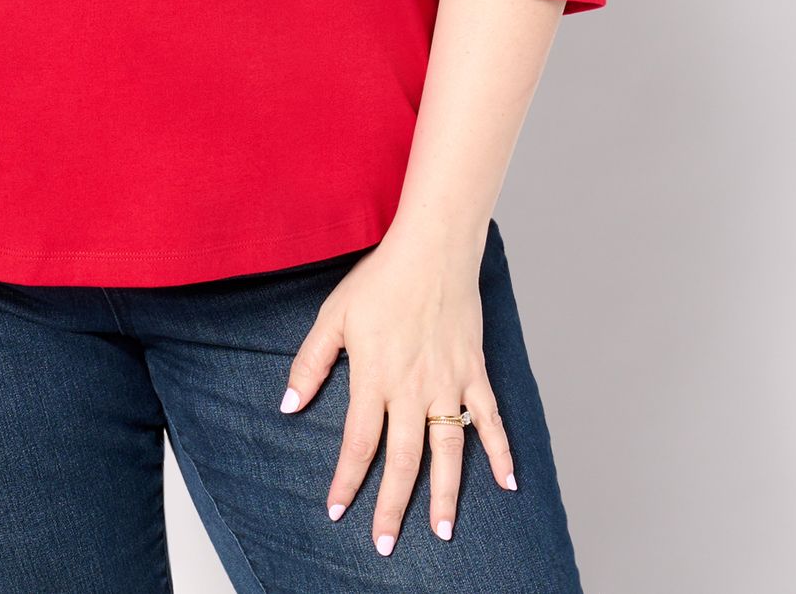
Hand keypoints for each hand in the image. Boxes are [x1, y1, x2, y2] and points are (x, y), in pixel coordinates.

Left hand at [278, 230, 516, 552]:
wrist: (431, 250)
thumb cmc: (379, 281)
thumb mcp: (333, 316)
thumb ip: (310, 363)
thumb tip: (288, 405)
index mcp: (374, 377)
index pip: (359, 443)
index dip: (347, 481)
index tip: (338, 511)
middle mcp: (412, 388)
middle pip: (403, 459)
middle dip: (392, 505)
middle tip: (384, 544)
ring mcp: (448, 382)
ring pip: (448, 450)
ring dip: (445, 493)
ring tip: (441, 531)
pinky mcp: (474, 372)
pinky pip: (490, 418)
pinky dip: (501, 451)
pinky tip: (508, 483)